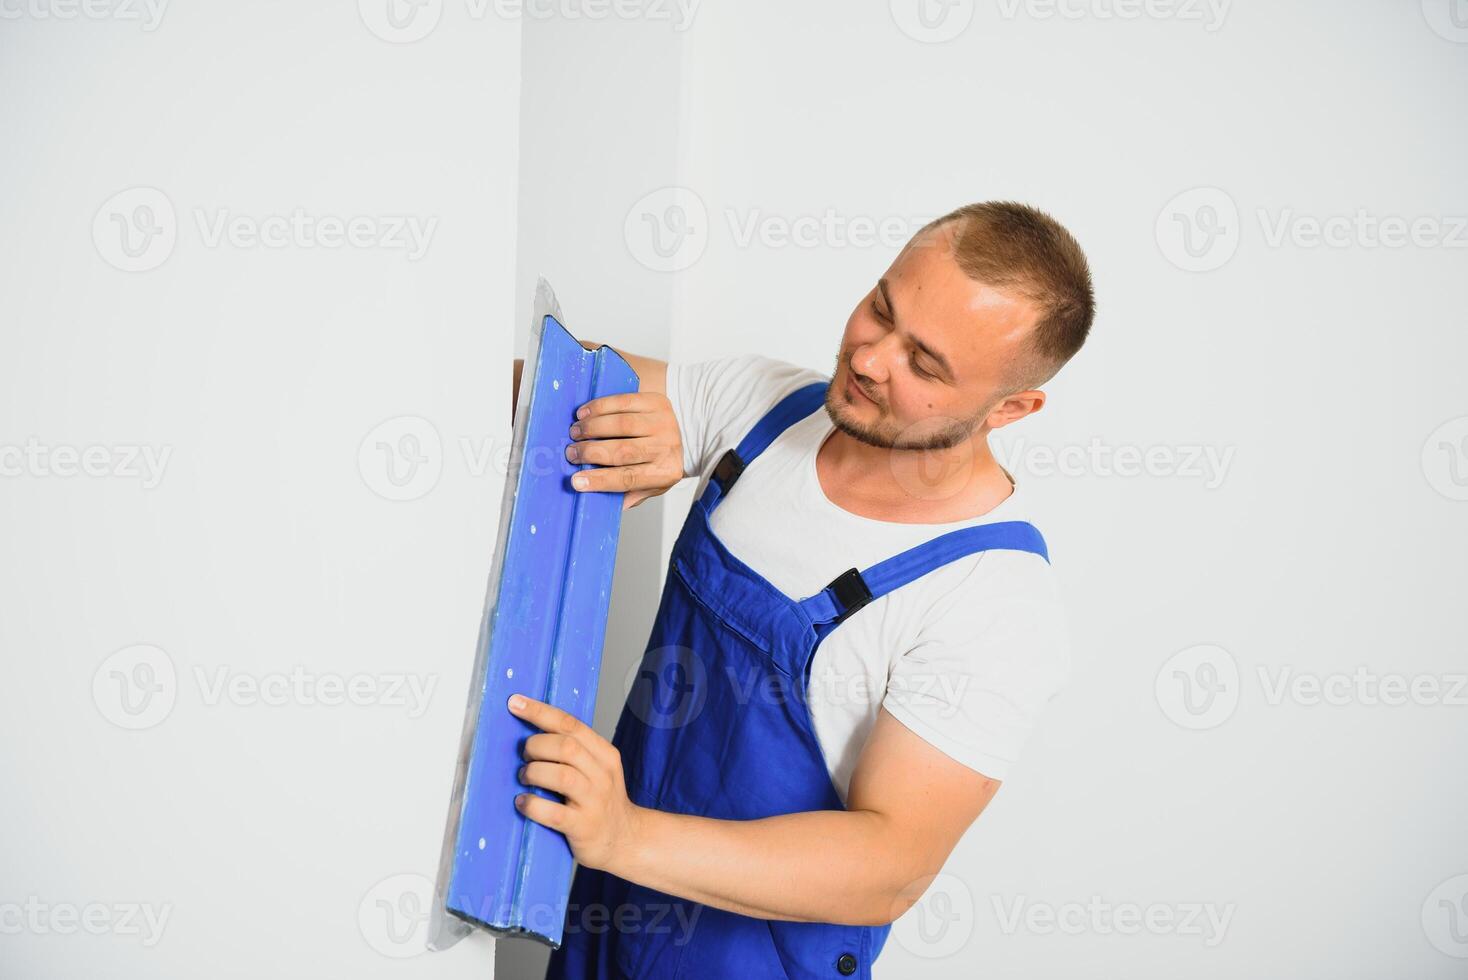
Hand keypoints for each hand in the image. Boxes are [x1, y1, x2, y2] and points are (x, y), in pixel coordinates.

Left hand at [508, 694, 645, 873]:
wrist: (625, 839)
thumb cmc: (600, 800)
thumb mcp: (597, 769)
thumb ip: (573, 751)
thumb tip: (530, 731)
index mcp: (605, 754)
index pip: (571, 724)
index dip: (540, 712)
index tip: (515, 703)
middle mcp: (603, 775)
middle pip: (566, 747)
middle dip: (536, 746)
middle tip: (525, 756)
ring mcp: (595, 802)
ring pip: (561, 776)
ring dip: (534, 773)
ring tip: (525, 778)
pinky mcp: (583, 827)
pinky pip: (553, 812)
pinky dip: (532, 805)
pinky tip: (523, 802)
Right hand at [566, 392, 683, 509]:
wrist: (682, 431)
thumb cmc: (658, 461)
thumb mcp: (649, 485)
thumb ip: (627, 495)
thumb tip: (598, 502)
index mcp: (665, 473)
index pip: (629, 479)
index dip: (600, 480)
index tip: (576, 481)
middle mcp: (667, 447)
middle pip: (623, 451)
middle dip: (590, 452)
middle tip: (571, 453)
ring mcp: (664, 423)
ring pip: (621, 424)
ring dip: (592, 428)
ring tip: (575, 432)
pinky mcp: (657, 402)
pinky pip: (623, 402)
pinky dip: (599, 407)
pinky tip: (585, 413)